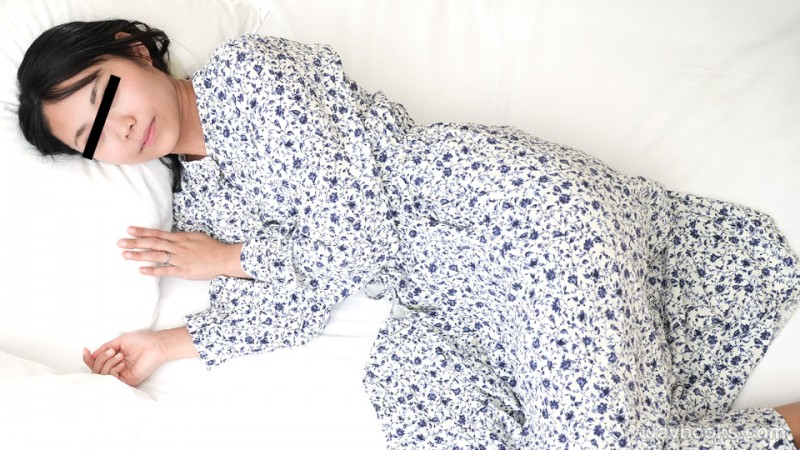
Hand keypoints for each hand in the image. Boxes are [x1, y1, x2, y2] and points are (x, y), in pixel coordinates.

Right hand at [83, 328, 198, 386]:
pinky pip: (111, 379)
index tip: (85, 351)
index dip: (88, 359)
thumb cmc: (140, 341)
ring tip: (119, 354)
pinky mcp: (127, 380)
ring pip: (102, 374)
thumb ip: (104, 349)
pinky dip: (113, 370)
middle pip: (96, 369)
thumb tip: (91, 356)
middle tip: (111, 351)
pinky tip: (121, 363)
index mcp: (113, 359)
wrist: (155, 344)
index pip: (96, 363)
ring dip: (107, 363)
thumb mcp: (118, 342)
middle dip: (100, 359)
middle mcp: (115, 367)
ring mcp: (121, 375)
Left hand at [119, 226, 248, 279]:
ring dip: (140, 255)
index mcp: (181, 238)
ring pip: (156, 255)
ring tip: (126, 255)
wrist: (224, 258)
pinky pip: (166, 270)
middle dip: (135, 242)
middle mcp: (178, 247)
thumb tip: (172, 238)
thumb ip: (183, 238)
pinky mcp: (183, 270)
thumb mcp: (196, 237)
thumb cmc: (212, 248)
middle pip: (153, 243)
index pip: (158, 234)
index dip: (143, 232)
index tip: (130, 230)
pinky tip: (142, 270)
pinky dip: (153, 270)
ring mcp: (180, 258)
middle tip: (120, 242)